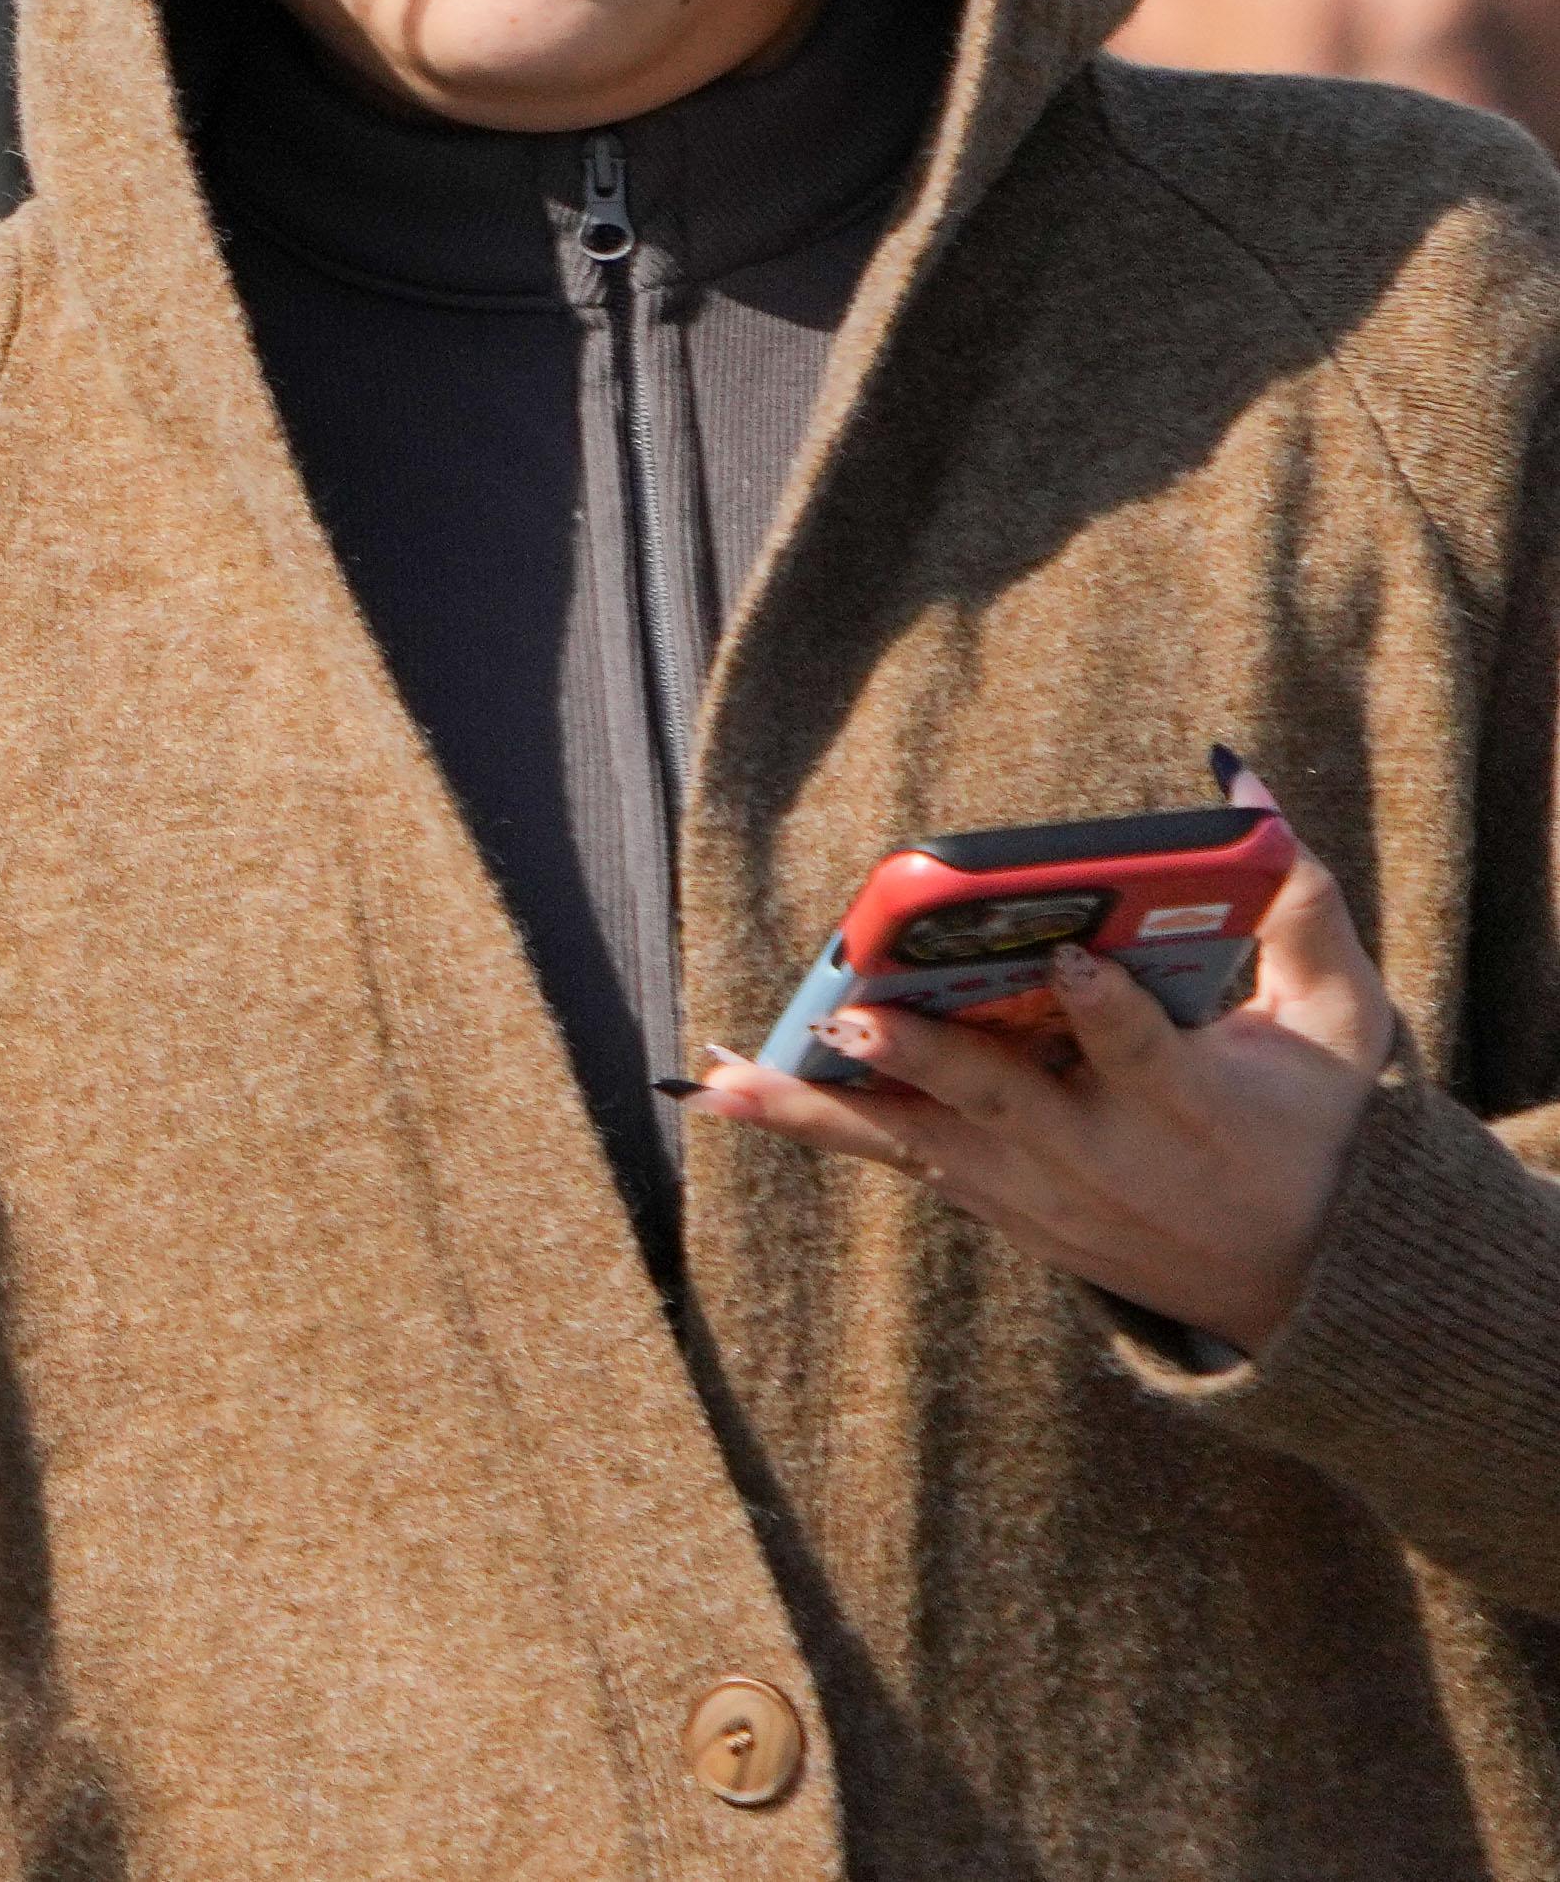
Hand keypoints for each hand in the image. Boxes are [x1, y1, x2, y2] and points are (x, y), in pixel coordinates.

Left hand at [698, 797, 1405, 1347]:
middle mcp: (1103, 1159)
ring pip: (917, 1140)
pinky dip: (811, 1121)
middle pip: (1003, 1104)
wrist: (1302, 1285)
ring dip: (820, 1103)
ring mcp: (1039, 1192)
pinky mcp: (996, 1204)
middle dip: (928, 1059)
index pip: (1145, 1053)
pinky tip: (723, 1091)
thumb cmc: (1320, 1128)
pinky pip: (893, 1156)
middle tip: (855, 1013)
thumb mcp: (1344, 1029)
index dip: (1108, 1010)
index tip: (1072, 959)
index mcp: (1194, 1110)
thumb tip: (1245, 781)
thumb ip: (1304, 908)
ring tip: (728, 1072)